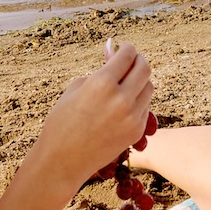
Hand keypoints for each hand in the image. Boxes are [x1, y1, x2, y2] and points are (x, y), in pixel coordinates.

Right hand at [33, 40, 156, 190]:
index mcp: (102, 83)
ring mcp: (132, 117)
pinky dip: (138, 101)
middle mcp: (121, 98)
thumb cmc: (61, 122)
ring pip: (149, 88)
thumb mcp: (74, 89)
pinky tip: (123, 104)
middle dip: (138, 61)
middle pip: (145, 68)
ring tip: (125, 84)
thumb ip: (97, 70)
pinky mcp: (137, 131)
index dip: (126, 48)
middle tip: (130, 62)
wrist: (62, 161)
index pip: (128, 55)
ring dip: (140, 81)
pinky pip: (145, 107)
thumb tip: (113, 52)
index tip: (123, 49)